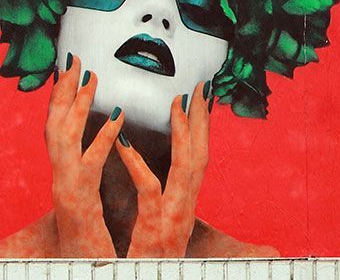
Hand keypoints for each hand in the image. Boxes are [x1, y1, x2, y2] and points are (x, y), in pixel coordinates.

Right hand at [46, 53, 123, 257]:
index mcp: (71, 175)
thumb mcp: (92, 199)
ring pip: (64, 141)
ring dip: (75, 107)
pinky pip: (90, 167)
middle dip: (63, 92)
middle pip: (56, 127)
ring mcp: (68, 189)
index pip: (64, 130)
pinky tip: (117, 119)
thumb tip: (107, 142)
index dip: (65, 100)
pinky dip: (101, 141)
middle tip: (73, 60)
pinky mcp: (81, 202)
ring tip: (88, 78)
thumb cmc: (91, 241)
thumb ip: (93, 170)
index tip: (73, 69)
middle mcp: (64, 179)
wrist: (85, 271)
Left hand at [115, 82, 210, 256]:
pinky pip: (149, 190)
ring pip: (185, 166)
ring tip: (177, 104)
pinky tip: (126, 145)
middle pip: (201, 154)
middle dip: (202, 120)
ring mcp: (173, 217)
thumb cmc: (154, 264)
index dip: (203, 129)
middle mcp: (186, 207)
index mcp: (186, 205)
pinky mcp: (155, 229)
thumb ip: (167, 204)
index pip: (200, 159)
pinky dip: (138, 165)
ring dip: (183, 133)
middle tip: (198, 89)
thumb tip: (165, 182)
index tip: (201, 101)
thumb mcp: (165, 231)